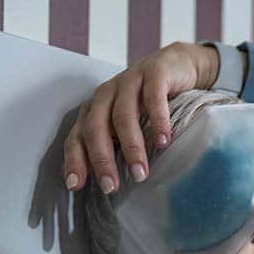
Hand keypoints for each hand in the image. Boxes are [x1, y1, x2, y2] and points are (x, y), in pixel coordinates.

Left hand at [61, 41, 218, 194]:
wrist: (179, 66)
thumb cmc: (151, 101)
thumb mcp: (129, 123)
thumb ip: (115, 144)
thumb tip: (102, 183)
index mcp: (95, 109)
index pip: (77, 136)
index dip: (75, 160)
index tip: (76, 186)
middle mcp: (107, 94)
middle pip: (96, 128)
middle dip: (101, 159)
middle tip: (111, 186)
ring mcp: (129, 81)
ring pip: (122, 115)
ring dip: (131, 147)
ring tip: (140, 173)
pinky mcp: (154, 73)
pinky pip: (153, 98)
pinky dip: (157, 120)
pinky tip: (163, 141)